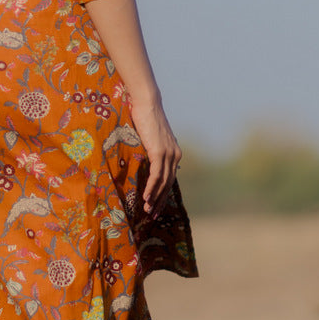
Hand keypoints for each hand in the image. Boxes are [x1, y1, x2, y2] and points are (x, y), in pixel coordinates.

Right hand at [128, 95, 181, 217]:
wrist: (147, 103)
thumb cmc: (145, 117)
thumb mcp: (150, 138)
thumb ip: (151, 150)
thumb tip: (143, 160)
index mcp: (174, 153)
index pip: (170, 179)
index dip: (163, 195)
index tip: (156, 207)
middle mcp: (175, 155)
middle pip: (169, 184)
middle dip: (161, 202)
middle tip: (153, 216)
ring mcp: (168, 154)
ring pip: (163, 182)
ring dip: (155, 198)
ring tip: (147, 211)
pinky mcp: (159, 152)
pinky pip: (156, 175)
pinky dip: (151, 188)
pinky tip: (145, 198)